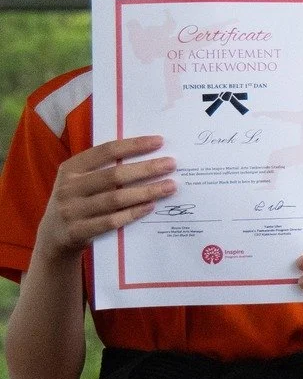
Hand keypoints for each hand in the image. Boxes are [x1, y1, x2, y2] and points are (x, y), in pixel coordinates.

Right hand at [33, 136, 173, 262]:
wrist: (55, 236)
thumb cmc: (79, 201)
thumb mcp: (81, 181)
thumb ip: (105, 168)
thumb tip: (150, 155)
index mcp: (71, 168)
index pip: (105, 151)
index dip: (133, 145)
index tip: (160, 142)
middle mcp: (68, 188)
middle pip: (114, 175)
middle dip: (146, 169)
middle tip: (172, 164)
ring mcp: (71, 211)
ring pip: (115, 199)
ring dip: (146, 191)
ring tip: (170, 186)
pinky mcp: (77, 232)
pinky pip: (111, 221)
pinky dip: (133, 213)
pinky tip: (151, 206)